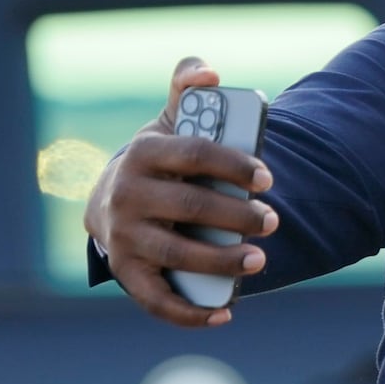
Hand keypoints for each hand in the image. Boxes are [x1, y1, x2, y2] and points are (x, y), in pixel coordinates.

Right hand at [83, 57, 277, 327]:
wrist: (111, 201)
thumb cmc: (160, 161)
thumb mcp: (171, 122)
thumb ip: (189, 91)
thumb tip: (208, 71)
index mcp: (145, 153)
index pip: (192, 154)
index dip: (232, 165)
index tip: (266, 178)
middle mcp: (127, 195)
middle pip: (188, 206)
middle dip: (235, 216)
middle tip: (273, 221)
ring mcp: (124, 237)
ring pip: (175, 253)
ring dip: (220, 260)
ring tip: (259, 260)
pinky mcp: (127, 273)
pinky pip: (157, 299)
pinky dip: (190, 312)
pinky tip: (226, 312)